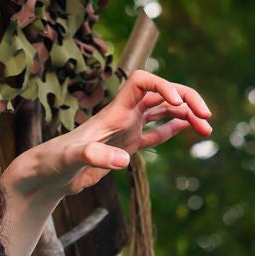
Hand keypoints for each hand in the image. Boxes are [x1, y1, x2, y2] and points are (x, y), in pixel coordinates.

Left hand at [0, 70, 212, 203]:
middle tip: (207, 118)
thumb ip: (96, 157)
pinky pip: (154, 132)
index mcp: (114, 110)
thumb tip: (124, 161)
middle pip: (162, 94)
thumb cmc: (56, 161)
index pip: (143, 81)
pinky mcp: (126, 146)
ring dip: (186, 116)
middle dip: (187, 100)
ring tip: (207, 128)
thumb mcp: (73, 159)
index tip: (179, 105)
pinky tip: (187, 128)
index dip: (164, 86)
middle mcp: (123, 114)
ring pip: (163, 112)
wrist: (47, 174)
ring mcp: (126, 129)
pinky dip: (172, 128)